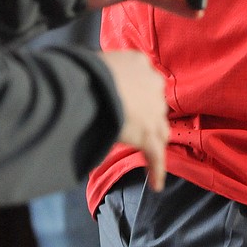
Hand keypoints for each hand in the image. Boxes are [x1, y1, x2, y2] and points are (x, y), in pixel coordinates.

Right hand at [99, 51, 168, 189]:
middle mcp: (153, 84)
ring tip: (148, 152)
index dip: (139, 93)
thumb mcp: (98, 62)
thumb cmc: (87, 70)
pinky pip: (155, 155)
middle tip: (134, 125)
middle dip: (148, 115)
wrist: (92, 84)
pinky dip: (156, 170)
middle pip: (156, 104)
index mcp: (139, 63)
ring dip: (154, 140)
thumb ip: (104, 73)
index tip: (130, 101)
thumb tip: (93, 82)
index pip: (145, 80)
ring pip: (160, 129)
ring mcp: (153, 111)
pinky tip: (156, 183)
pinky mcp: (148, 134)